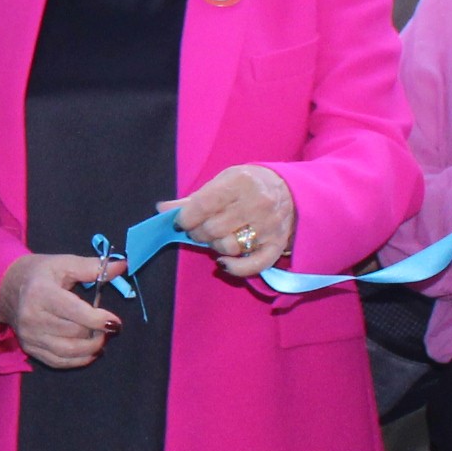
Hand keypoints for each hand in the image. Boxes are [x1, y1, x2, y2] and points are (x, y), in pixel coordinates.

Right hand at [0, 251, 126, 369]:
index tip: (115, 322)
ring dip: (91, 349)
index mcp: (41, 293)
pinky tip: (88, 351)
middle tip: (108, 327)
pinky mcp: (29, 348)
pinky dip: (78, 360)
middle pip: (75, 333)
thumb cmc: (38, 273)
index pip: (76, 313)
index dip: (100, 320)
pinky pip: (58, 362)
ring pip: (69, 351)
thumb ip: (93, 267)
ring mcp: (29, 335)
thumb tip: (122, 265)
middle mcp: (32, 317)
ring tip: (101, 339)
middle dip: (98, 333)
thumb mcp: (63, 264)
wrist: (4, 287)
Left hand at [168, 163, 295, 281]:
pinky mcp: (277, 245)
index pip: (203, 205)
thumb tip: (162, 209)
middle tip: (198, 230)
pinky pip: (253, 265)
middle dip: (198, 233)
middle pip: (213, 229)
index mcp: (240, 182)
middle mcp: (258, 203)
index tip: (180, 222)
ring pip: (228, 247)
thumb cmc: (247, 186)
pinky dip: (234, 268)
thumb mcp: (221, 183)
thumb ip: (191, 199)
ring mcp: (269, 226)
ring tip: (215, 237)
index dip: (185, 218)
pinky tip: (223, 263)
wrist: (290, 190)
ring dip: (214, 246)